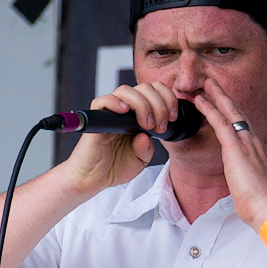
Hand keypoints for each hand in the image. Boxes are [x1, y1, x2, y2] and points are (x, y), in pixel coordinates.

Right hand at [62, 82, 180, 194]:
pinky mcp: (96, 120)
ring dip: (142, 104)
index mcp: (138, 115)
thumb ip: (147, 148)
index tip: (172, 118)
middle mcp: (124, 111)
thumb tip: (145, 135)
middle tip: (160, 126)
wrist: (93, 179)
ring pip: (126, 90)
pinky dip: (115, 102)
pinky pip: (102, 101)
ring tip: (145, 124)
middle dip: (159, 104)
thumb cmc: (115, 167)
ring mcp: (110, 113)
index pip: (154, 92)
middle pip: (144, 88)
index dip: (168, 99)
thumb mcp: (141, 160)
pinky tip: (125, 111)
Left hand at [194, 79, 266, 228]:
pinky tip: (200, 101)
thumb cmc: (262, 204)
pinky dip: (209, 110)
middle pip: (240, 114)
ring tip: (207, 85)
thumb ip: (248, 178)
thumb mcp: (255, 186)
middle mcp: (255, 143)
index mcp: (260, 152)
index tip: (228, 106)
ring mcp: (247, 144)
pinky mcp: (236, 149)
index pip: (246, 128)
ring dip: (218, 97)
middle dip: (227, 99)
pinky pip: (220, 123)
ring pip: (231, 113)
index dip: (236, 115)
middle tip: (216, 85)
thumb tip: (243, 182)